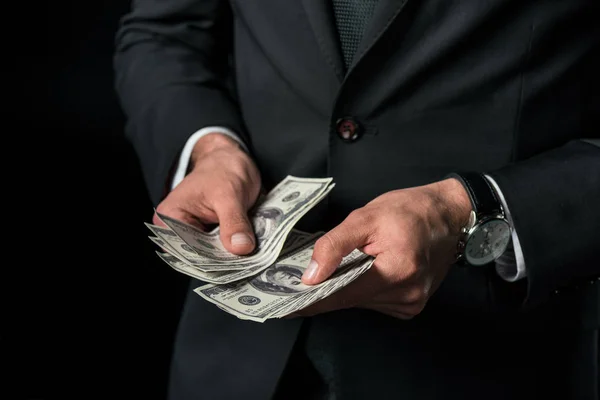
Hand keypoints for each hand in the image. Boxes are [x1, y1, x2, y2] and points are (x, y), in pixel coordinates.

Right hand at [153, 133, 260, 254]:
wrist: (232, 159)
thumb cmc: (223, 169)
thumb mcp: (229, 193)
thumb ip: (234, 221)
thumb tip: (241, 248)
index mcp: (170, 218)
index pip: (185, 251)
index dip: (209, 261)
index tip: (234, 265)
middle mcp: (178, 230)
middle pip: (200, 258)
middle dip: (224, 261)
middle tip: (250, 264)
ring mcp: (197, 236)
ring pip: (215, 257)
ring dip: (234, 258)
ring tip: (253, 258)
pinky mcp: (213, 238)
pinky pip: (225, 251)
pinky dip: (238, 251)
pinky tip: (253, 252)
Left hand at [298, 178, 471, 318]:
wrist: (448, 215)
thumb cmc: (411, 210)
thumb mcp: (366, 217)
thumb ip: (334, 245)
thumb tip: (311, 275)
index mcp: (397, 272)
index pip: (342, 296)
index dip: (311, 300)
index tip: (285, 304)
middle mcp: (406, 295)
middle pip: (350, 301)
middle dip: (324, 290)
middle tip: (295, 281)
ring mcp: (411, 303)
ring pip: (360, 302)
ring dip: (343, 288)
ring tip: (329, 270)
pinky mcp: (411, 304)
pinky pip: (374, 301)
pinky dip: (360, 288)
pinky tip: (357, 271)